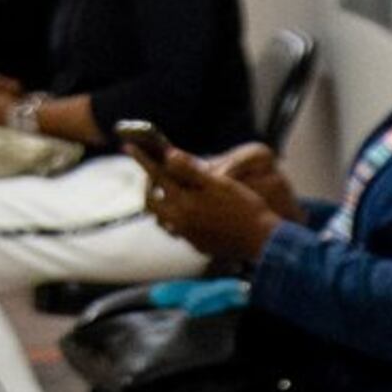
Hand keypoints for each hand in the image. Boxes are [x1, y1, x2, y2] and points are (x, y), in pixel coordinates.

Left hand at [141, 141, 284, 270]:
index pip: (156, 176)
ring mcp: (188, 236)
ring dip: (162, 204)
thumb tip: (170, 155)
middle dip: (149, 186)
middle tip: (153, 174)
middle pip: (152, 202)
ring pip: (163, 219)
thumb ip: (191, 170)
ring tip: (170, 193)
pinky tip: (190, 212)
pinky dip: (178, 218)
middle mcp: (181, 221)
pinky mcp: (198, 245)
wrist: (262, 240)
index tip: (129, 146)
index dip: (143, 159)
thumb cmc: (244, 208)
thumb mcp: (219, 183)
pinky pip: (179, 230)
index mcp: (184, 202)